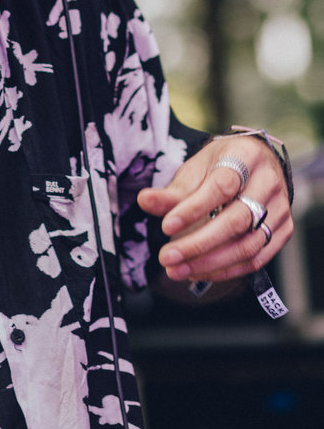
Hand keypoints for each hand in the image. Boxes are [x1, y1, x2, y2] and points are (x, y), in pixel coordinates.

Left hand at [136, 135, 292, 283]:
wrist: (256, 163)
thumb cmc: (222, 164)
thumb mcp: (196, 167)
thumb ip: (173, 190)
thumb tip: (144, 201)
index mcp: (246, 157)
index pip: (221, 186)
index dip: (193, 208)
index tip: (166, 226)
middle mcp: (269, 183)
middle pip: (237, 220)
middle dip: (199, 243)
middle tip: (167, 256)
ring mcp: (280, 209)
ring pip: (248, 245)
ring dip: (210, 263)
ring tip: (177, 269)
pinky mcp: (283, 231)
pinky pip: (257, 259)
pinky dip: (226, 270)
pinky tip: (200, 271)